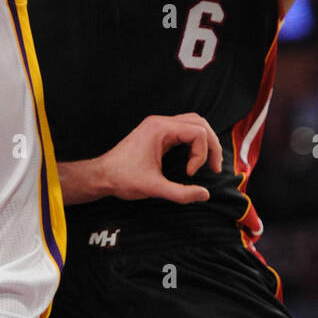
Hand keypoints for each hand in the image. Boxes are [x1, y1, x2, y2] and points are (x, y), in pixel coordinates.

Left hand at [98, 113, 222, 204]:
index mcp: (160, 129)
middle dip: (211, 145)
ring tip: (209, 163)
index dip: (201, 154)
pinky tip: (193, 159)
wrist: (102, 175)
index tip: (190, 173)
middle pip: (199, 123)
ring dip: (204, 142)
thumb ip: (181, 193)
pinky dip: (193, 143)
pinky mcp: (157, 133)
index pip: (197, 132)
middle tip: (215, 167)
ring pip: (193, 124)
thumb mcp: (154, 188)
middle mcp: (161, 122)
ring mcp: (158, 126)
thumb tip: (205, 194)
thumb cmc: (123, 179)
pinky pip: (183, 130)